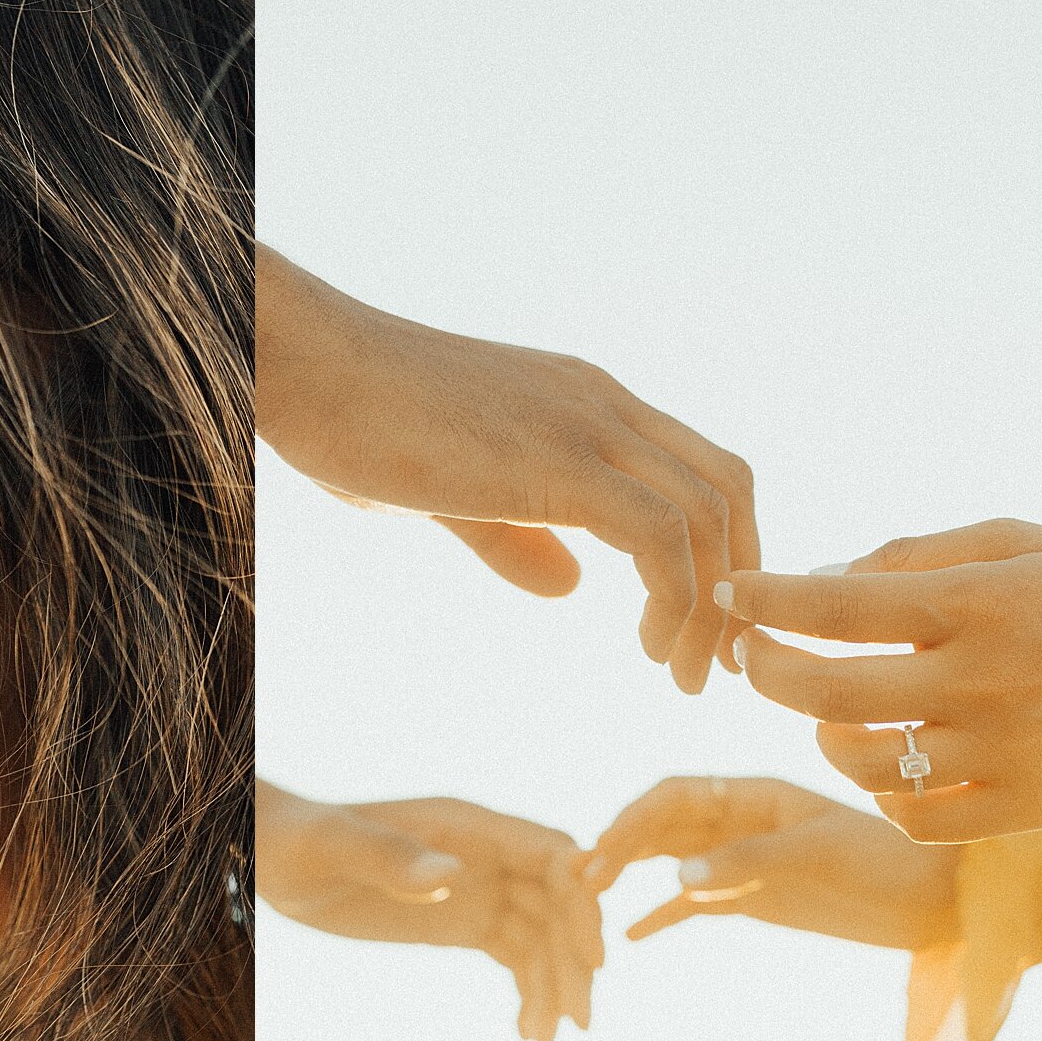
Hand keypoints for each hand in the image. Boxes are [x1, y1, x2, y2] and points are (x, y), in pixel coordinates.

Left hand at [255, 779, 604, 1040]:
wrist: (277, 858)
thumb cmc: (299, 840)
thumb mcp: (335, 848)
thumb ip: (390, 858)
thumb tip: (451, 877)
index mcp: (467, 825)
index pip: (550, 857)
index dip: (582, 901)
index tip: (595, 957)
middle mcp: (485, 854)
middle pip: (558, 904)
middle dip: (574, 958)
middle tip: (581, 1019)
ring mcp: (478, 889)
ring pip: (541, 937)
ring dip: (554, 985)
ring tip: (548, 1040)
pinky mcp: (463, 921)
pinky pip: (514, 955)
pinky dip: (528, 992)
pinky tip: (528, 1034)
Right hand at [256, 245, 757, 693]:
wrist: (303, 365)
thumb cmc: (353, 424)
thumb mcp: (448, 493)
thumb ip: (516, 536)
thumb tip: (570, 588)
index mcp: (585, 404)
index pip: (698, 468)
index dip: (719, 552)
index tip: (694, 629)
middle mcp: (603, 404)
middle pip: (729, 486)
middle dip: (738, 585)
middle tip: (711, 665)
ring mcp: (587, 425)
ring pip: (710, 513)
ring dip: (712, 608)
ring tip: (681, 675)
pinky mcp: (559, 462)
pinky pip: (662, 534)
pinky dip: (677, 598)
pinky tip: (647, 647)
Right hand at [584, 776, 957, 949]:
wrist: (937, 901)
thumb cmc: (888, 863)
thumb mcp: (817, 854)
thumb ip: (747, 862)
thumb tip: (676, 880)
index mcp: (756, 792)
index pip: (676, 793)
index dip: (633, 817)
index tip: (603, 850)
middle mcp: (741, 819)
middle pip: (661, 825)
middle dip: (618, 846)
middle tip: (581, 880)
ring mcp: (744, 859)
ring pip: (669, 860)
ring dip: (629, 872)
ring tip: (588, 897)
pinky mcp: (754, 898)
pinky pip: (694, 904)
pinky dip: (661, 914)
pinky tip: (629, 934)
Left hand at [717, 521, 1041, 842]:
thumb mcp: (1012, 541)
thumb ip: (912, 557)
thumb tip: (822, 579)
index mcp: (978, 606)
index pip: (836, 607)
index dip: (768, 601)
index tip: (732, 595)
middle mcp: (982, 683)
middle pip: (824, 693)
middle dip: (765, 670)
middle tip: (750, 654)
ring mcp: (1000, 754)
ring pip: (858, 760)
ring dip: (822, 732)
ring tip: (832, 709)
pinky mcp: (1020, 810)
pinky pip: (911, 816)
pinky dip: (881, 792)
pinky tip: (888, 762)